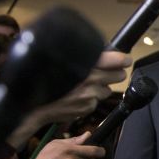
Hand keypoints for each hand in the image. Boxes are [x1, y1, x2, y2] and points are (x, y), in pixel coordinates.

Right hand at [7, 50, 130, 147]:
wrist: (33, 104)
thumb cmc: (44, 78)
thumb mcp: (61, 58)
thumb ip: (81, 54)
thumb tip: (101, 50)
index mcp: (85, 63)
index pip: (117, 59)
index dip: (122, 59)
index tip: (125, 59)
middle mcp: (91, 79)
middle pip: (118, 75)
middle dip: (114, 73)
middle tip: (107, 72)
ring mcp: (90, 95)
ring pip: (107, 90)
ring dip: (100, 88)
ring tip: (84, 86)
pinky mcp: (87, 108)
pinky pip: (95, 102)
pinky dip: (90, 100)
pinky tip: (77, 97)